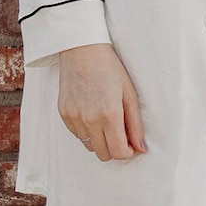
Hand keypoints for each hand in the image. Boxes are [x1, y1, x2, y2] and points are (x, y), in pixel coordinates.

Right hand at [57, 43, 147, 161]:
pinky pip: (77, 135)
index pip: (118, 152)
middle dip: (114, 148)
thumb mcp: (129, 94)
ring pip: (89, 146)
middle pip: (103, 154)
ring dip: (99, 140)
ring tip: (105, 120)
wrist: (82, 50)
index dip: (127, 152)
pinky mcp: (64, 114)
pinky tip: (92, 113)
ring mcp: (74, 118)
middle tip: (119, 133)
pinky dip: (86, 131)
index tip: (130, 144)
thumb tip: (141, 149)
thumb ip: (136, 124)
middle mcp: (90, 120)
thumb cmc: (109, 68)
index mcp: (110, 114)